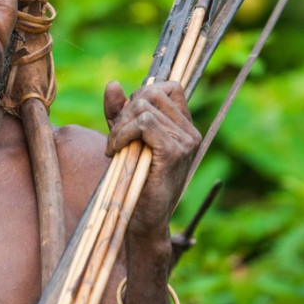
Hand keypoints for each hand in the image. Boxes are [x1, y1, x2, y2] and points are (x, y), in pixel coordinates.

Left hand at [103, 80, 199, 240]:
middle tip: (115, 138)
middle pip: (152, 93)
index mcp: (185, 127)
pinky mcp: (174, 152)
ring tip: (113, 147)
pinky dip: (122, 133)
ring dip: (120, 125)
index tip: (127, 120)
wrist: (143, 219)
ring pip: (144, 108)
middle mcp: (190, 132)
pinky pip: (144, 124)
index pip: (170, 87)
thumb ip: (119, 112)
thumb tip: (113, 84)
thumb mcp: (125, 139)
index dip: (142, 95)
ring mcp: (185, 142)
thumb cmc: (134, 180)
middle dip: (125, 111)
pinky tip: (114, 151)